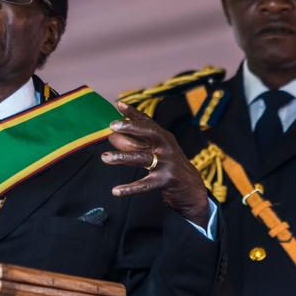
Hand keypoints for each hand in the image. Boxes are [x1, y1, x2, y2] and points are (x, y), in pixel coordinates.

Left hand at [101, 102, 208, 227]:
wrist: (191, 187)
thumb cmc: (168, 165)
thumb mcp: (158, 150)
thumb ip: (137, 142)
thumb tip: (112, 136)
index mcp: (163, 137)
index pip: (147, 121)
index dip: (132, 112)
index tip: (118, 104)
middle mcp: (166, 147)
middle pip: (149, 132)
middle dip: (131, 127)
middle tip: (112, 126)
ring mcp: (167, 163)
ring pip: (142, 158)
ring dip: (122, 157)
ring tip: (104, 157)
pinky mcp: (166, 180)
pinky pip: (145, 184)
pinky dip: (130, 188)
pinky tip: (116, 191)